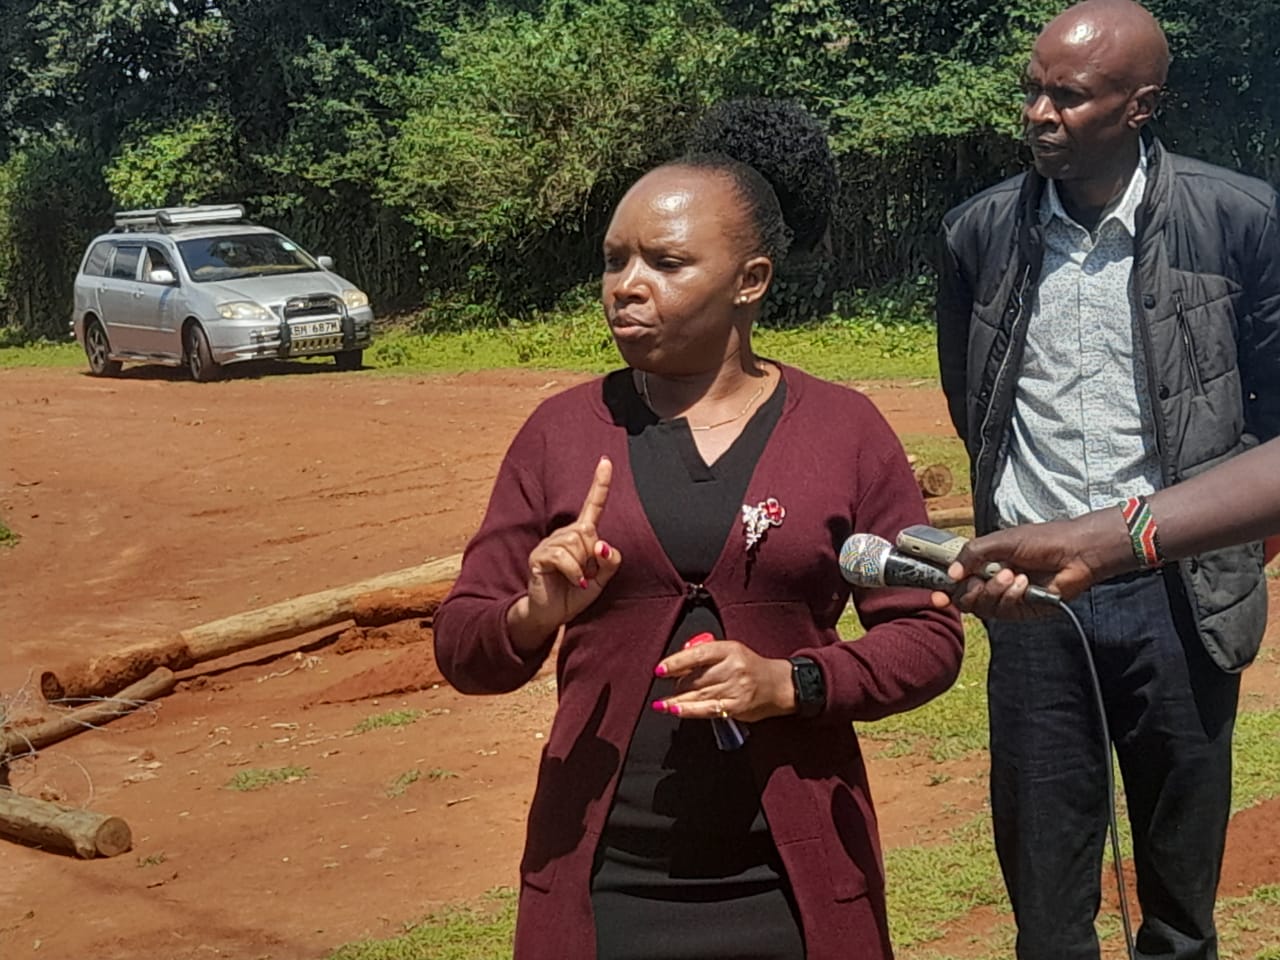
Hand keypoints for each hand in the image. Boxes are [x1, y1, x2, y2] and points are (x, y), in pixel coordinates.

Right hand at [507, 456, 622, 649]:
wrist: (551, 614)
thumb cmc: (575, 594)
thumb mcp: (602, 580)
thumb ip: (610, 562)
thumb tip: (602, 545)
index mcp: (582, 536)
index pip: (593, 505)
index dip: (600, 483)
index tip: (606, 461)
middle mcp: (565, 534)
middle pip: (588, 532)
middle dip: (592, 557)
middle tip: (586, 574)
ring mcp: (550, 543)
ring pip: (576, 543)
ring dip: (582, 566)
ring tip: (576, 579)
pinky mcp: (539, 555)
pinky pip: (563, 556)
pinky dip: (573, 572)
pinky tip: (573, 582)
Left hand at [651, 636, 794, 722]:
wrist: (779, 685)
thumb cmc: (750, 667)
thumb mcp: (730, 651)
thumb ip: (706, 654)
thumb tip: (677, 663)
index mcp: (730, 649)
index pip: (697, 655)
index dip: (675, 662)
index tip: (660, 669)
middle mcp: (733, 668)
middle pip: (695, 678)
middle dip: (676, 684)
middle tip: (666, 687)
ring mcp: (736, 688)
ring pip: (698, 695)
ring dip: (676, 700)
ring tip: (661, 704)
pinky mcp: (736, 706)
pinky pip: (707, 709)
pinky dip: (689, 710)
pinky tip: (676, 710)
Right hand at [927, 511, 1132, 618]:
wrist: (1075, 553)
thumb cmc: (1042, 540)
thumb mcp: (1001, 540)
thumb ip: (972, 553)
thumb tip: (952, 573)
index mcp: (983, 563)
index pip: (956, 580)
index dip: (943, 590)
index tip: (937, 596)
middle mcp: (991, 582)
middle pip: (964, 599)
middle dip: (971, 589)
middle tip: (981, 577)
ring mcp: (1006, 598)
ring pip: (982, 607)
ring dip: (994, 590)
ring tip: (1013, 574)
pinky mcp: (1022, 610)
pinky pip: (1004, 611)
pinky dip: (1012, 596)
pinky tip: (1025, 583)